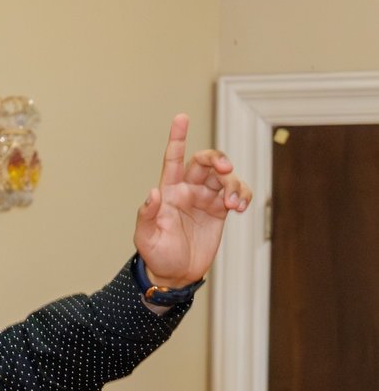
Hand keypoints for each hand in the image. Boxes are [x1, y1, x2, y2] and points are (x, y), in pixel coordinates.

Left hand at [135, 114, 250, 289]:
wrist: (176, 273)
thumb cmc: (156, 254)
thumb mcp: (145, 237)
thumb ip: (147, 214)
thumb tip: (153, 192)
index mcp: (168, 191)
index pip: (172, 159)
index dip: (177, 138)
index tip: (181, 117)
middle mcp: (187, 190)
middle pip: (205, 162)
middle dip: (217, 159)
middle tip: (225, 170)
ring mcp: (205, 198)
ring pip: (225, 177)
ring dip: (234, 184)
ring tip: (234, 204)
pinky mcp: (220, 209)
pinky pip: (237, 193)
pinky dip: (244, 195)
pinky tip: (241, 207)